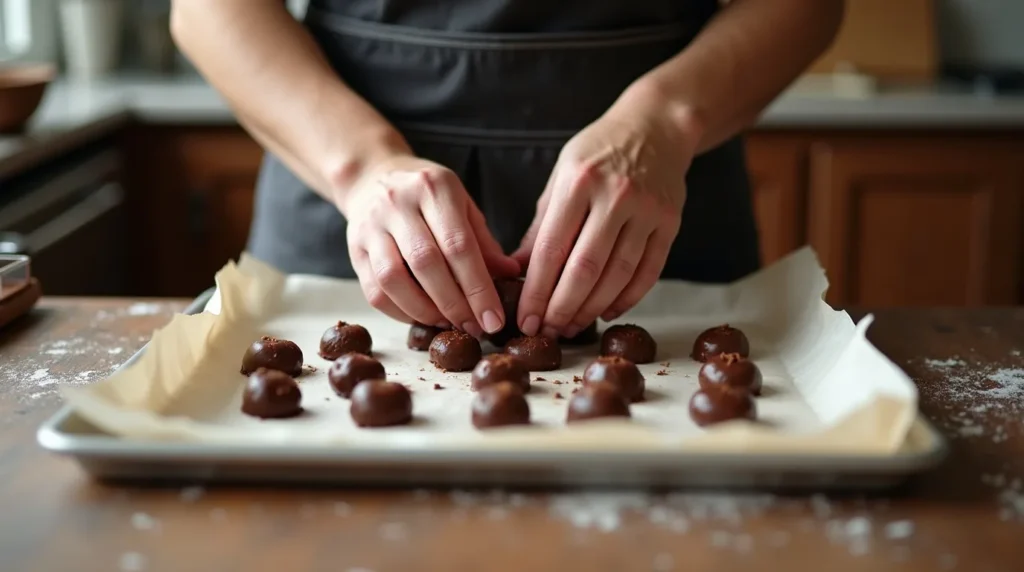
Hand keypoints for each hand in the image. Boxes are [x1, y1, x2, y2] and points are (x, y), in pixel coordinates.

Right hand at [340, 155, 519, 336]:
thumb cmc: (427, 196)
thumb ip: (484, 241)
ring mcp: (371, 226)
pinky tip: (422, 317)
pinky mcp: (353, 249)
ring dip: (425, 311)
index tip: (494, 319)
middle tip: (474, 327)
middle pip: (426, 263)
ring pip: (394, 279)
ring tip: (448, 323)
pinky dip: (400, 312)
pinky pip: (374, 291)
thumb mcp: (462, 205)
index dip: (478, 288)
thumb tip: (511, 276)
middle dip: (454, 304)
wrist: (372, 177)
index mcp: (434, 188)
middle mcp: (398, 203)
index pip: (459, 245)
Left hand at [512, 90, 698, 337]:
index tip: (524, 318)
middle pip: (585, 269)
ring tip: (572, 326)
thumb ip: (542, 224)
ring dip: (592, 309)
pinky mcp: (671, 222)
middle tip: (546, 332)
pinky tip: (607, 311)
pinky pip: (648, 271)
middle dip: (561, 308)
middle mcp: (615, 195)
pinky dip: (627, 298)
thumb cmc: (599, 152)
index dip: (536, 291)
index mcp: (579, 182)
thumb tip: (518, 272)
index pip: (551, 248)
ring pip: (617, 275)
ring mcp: (647, 210)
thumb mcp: (562, 176)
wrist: (657, 126)